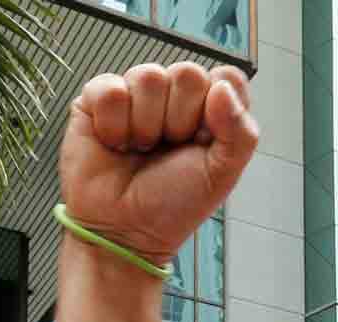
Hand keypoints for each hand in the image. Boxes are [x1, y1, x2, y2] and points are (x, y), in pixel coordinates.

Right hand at [62, 63, 257, 265]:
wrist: (124, 232)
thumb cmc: (171, 205)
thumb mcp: (222, 174)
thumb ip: (240, 132)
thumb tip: (222, 89)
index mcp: (209, 108)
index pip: (226, 77)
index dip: (217, 108)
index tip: (204, 141)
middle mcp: (173, 95)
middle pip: (187, 73)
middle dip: (178, 120)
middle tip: (166, 150)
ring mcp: (135, 94)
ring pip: (148, 77)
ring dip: (144, 125)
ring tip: (139, 149)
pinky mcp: (97, 99)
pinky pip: (110, 89)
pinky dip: (113, 124)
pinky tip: (115, 144)